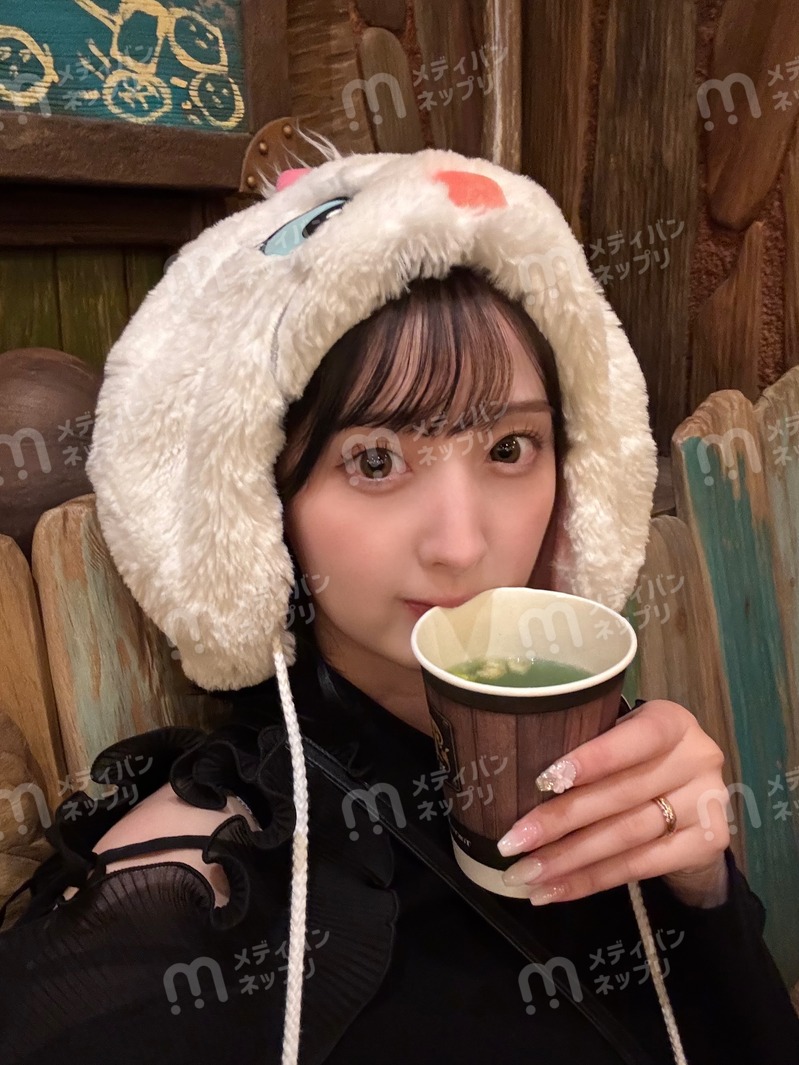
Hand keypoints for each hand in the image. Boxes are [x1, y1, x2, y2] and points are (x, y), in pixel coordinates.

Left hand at [497, 700, 730, 906]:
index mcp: (672, 721)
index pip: (634, 739)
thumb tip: (517, 777)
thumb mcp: (620, 739)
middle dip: (560, 821)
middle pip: (620, 794)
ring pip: (626, 835)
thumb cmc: (637, 760)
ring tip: (525, 873)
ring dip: (568, 859)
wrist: (694, 801)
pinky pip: (639, 866)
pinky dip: (590, 881)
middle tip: (513, 842)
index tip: (543, 781)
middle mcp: (698, 758)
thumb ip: (586, 746)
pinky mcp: (707, 846)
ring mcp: (707, 804)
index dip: (591, 759)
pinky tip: (554, 890)